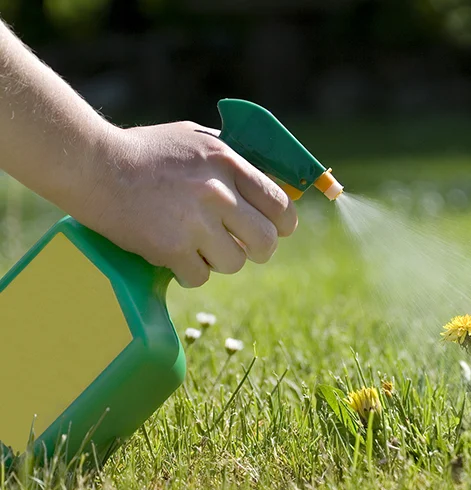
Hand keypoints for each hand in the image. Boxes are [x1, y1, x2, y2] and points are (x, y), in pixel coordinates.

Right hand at [77, 121, 297, 287]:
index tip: (278, 230)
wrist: (93, 165)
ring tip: (199, 247)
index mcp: (228, 162)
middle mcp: (218, 192)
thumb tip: (269, 181)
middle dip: (259, 249)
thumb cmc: (145, 151)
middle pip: (266, 241)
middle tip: (243, 247)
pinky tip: (175, 256)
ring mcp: (195, 222)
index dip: (284, 223)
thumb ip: (233, 159)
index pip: (280, 204)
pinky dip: (190, 272)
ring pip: (235, 263)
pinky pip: (200, 277)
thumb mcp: (196, 139)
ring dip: (220, 260)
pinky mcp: (171, 248)